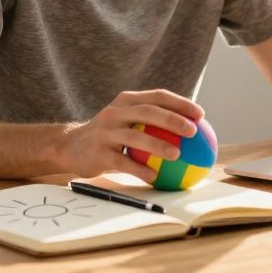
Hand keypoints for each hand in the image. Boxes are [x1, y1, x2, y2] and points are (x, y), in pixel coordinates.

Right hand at [59, 90, 203, 181]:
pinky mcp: (98, 153)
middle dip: (172, 120)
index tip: (201, 114)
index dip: (180, 103)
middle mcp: (115, 112)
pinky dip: (140, 169)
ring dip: (158, 146)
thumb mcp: (126, 120)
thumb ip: (151, 120)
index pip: (157, 96)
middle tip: (193, 132)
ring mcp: (105, 132)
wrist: (70, 146)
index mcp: (126, 101)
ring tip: (178, 156)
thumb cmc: (109, 135)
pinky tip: (155, 176)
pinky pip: (123, 162)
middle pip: (147, 112)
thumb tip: (193, 131)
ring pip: (135, 137)